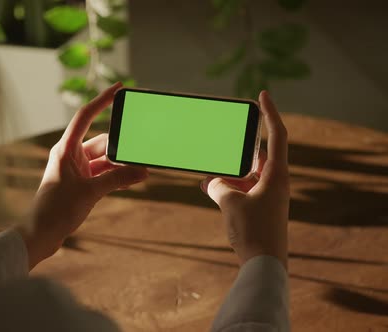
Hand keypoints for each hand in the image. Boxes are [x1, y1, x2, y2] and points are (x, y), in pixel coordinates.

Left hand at [17, 82, 147, 268]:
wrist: (40, 234)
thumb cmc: (56, 210)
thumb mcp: (91, 193)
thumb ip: (118, 180)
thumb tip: (143, 171)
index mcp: (66, 149)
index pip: (86, 116)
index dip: (102, 100)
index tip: (119, 89)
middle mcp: (70, 156)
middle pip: (101, 142)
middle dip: (122, 146)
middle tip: (142, 148)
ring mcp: (76, 170)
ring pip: (105, 160)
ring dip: (121, 165)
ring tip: (142, 169)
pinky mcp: (80, 184)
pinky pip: (103, 174)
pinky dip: (116, 176)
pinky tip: (133, 179)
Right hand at [201, 91, 289, 268]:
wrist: (264, 263)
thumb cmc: (253, 230)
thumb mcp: (230, 203)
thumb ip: (219, 186)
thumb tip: (213, 182)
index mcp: (277, 175)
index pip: (276, 135)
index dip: (270, 113)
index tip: (263, 94)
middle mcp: (275, 182)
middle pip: (257, 154)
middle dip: (238, 148)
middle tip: (223, 137)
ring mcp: (268, 195)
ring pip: (247, 173)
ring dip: (229, 171)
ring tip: (209, 170)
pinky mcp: (260, 207)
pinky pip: (243, 188)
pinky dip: (228, 185)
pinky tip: (210, 187)